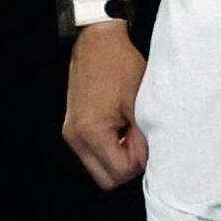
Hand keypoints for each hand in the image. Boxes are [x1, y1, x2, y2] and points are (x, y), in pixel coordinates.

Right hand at [61, 22, 148, 189]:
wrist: (98, 42)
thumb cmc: (120, 67)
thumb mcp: (141, 105)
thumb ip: (144, 139)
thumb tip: (148, 162)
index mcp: (91, 133)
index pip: (119, 173)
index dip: (140, 164)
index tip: (148, 144)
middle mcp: (76, 137)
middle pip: (105, 178)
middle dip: (128, 167)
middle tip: (142, 142)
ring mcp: (72, 132)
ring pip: (99, 167)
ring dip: (119, 157)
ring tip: (132, 130)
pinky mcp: (73, 127)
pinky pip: (94, 152)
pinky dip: (111, 147)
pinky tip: (122, 126)